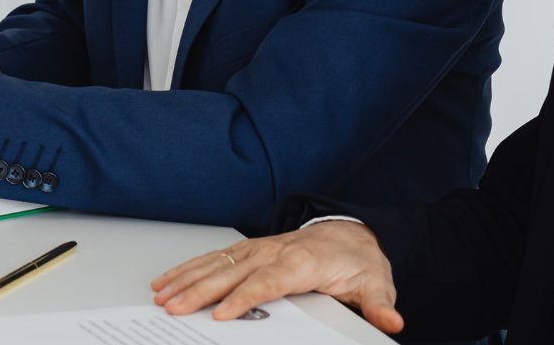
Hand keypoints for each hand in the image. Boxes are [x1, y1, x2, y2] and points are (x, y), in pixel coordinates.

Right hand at [150, 220, 403, 333]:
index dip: (244, 298)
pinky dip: (187, 267)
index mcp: (302, 262)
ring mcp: (257, 248)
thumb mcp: (376, 283)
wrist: (352, 234)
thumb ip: (378, 304)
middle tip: (173, 307)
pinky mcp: (247, 250)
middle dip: (200, 290)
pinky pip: (213, 258)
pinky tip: (167, 279)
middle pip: (233, 273)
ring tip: (161, 295)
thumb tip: (391, 320)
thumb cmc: (359, 261)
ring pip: (216, 263)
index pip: (268, 282)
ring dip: (186, 278)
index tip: (222, 314)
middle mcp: (275, 251)